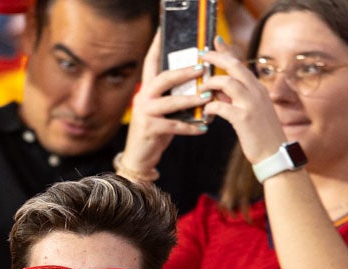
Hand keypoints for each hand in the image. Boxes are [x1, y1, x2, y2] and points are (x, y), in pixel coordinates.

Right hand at [119, 33, 211, 179]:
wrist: (140, 157)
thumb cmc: (156, 130)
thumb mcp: (163, 109)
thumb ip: (174, 95)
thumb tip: (198, 81)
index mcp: (147, 88)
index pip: (151, 62)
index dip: (157, 46)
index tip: (163, 31)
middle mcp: (144, 97)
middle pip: (163, 78)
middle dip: (184, 72)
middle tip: (202, 68)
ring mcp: (146, 113)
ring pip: (170, 102)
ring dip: (191, 99)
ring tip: (207, 96)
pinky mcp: (151, 130)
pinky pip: (174, 126)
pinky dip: (191, 127)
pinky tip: (204, 127)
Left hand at [198, 38, 285, 165]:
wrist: (275, 154)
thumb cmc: (261, 135)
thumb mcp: (250, 111)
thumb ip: (235, 99)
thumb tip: (217, 90)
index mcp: (258, 89)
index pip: (241, 63)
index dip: (227, 51)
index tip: (216, 41)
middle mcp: (257, 92)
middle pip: (234, 66)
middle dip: (216, 57)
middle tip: (202, 55)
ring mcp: (251, 104)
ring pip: (227, 82)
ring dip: (211, 84)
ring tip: (202, 90)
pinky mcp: (244, 118)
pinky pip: (221, 106)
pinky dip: (210, 107)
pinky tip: (207, 112)